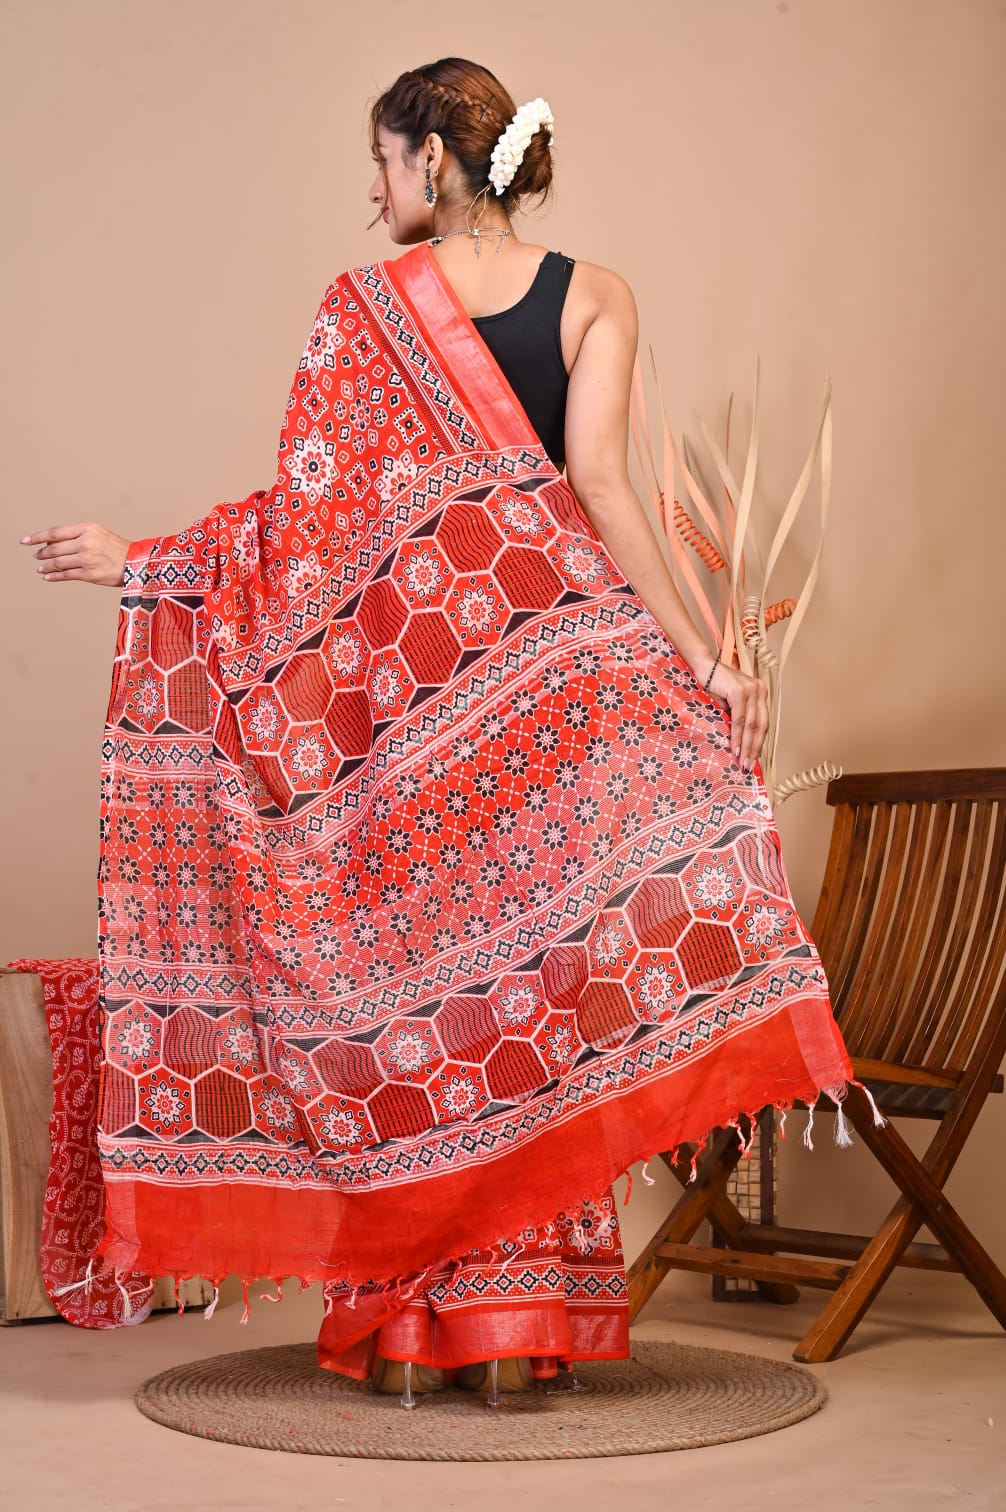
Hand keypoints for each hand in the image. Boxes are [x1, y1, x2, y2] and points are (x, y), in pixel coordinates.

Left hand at [20, 523, 130, 586]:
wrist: (136, 563)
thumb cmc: (117, 549)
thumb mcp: (98, 533)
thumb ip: (77, 536)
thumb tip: (52, 543)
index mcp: (87, 529)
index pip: (55, 532)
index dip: (37, 537)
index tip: (26, 541)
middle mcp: (85, 542)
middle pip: (54, 548)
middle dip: (42, 554)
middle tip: (37, 556)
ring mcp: (87, 559)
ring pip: (58, 563)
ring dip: (46, 567)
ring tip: (41, 568)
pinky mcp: (89, 574)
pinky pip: (66, 575)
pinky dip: (54, 576)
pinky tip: (48, 577)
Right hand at [693, 655, 768, 772]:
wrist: (702, 668)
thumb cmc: (713, 686)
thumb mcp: (729, 705)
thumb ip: (738, 719)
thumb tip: (741, 744)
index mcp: (760, 694)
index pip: (762, 723)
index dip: (758, 743)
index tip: (753, 760)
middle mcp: (760, 691)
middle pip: (761, 726)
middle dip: (754, 749)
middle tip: (748, 766)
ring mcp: (752, 691)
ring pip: (752, 725)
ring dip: (747, 746)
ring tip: (742, 761)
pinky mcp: (740, 692)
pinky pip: (740, 720)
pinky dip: (738, 736)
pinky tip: (736, 748)